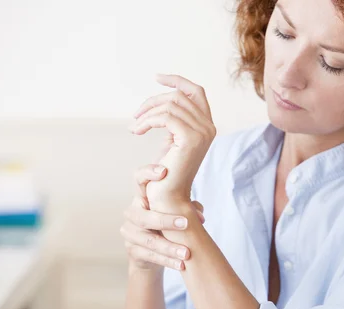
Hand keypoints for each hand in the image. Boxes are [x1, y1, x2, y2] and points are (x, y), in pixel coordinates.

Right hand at [121, 164, 205, 271]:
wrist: (152, 252)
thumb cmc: (167, 223)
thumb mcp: (176, 211)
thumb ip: (188, 207)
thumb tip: (199, 215)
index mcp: (143, 196)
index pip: (139, 179)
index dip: (148, 173)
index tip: (164, 171)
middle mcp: (132, 212)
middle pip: (144, 216)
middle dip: (165, 220)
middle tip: (185, 223)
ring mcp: (130, 232)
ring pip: (149, 240)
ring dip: (169, 247)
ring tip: (187, 253)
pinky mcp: (132, 250)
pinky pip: (150, 256)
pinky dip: (168, 261)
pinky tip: (181, 264)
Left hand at [129, 74, 215, 204]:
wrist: (168, 197)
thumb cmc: (166, 173)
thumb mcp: (171, 141)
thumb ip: (174, 121)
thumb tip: (162, 102)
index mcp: (206, 126)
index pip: (196, 92)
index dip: (177, 80)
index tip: (157, 77)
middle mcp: (209, 127)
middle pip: (179, 96)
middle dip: (153, 101)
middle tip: (135, 116)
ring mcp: (202, 133)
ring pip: (170, 105)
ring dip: (146, 113)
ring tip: (134, 127)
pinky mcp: (191, 139)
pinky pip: (165, 117)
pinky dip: (147, 121)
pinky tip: (137, 131)